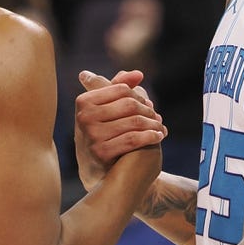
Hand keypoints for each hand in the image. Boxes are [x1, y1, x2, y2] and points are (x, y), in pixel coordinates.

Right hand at [74, 70, 165, 189]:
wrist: (97, 170)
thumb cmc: (103, 133)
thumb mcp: (106, 109)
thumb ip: (120, 88)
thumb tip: (138, 74)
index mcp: (83, 102)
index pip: (121, 89)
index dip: (138, 96)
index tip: (147, 103)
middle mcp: (84, 117)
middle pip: (129, 104)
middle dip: (147, 110)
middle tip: (157, 117)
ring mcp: (91, 135)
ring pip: (134, 121)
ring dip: (153, 123)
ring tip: (160, 126)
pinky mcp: (101, 152)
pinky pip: (133, 139)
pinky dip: (150, 136)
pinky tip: (158, 137)